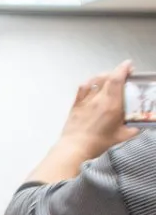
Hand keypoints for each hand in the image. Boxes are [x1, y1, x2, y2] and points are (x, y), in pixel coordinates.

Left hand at [31, 61, 136, 181]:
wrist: (74, 149)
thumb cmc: (96, 144)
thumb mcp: (121, 137)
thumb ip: (133, 129)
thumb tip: (141, 125)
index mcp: (112, 105)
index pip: (117, 79)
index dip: (123, 69)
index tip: (129, 65)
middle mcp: (98, 100)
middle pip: (108, 77)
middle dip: (118, 72)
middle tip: (124, 73)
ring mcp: (86, 101)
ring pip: (96, 80)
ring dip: (105, 75)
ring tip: (111, 77)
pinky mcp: (76, 105)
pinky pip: (83, 87)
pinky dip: (90, 82)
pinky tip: (94, 82)